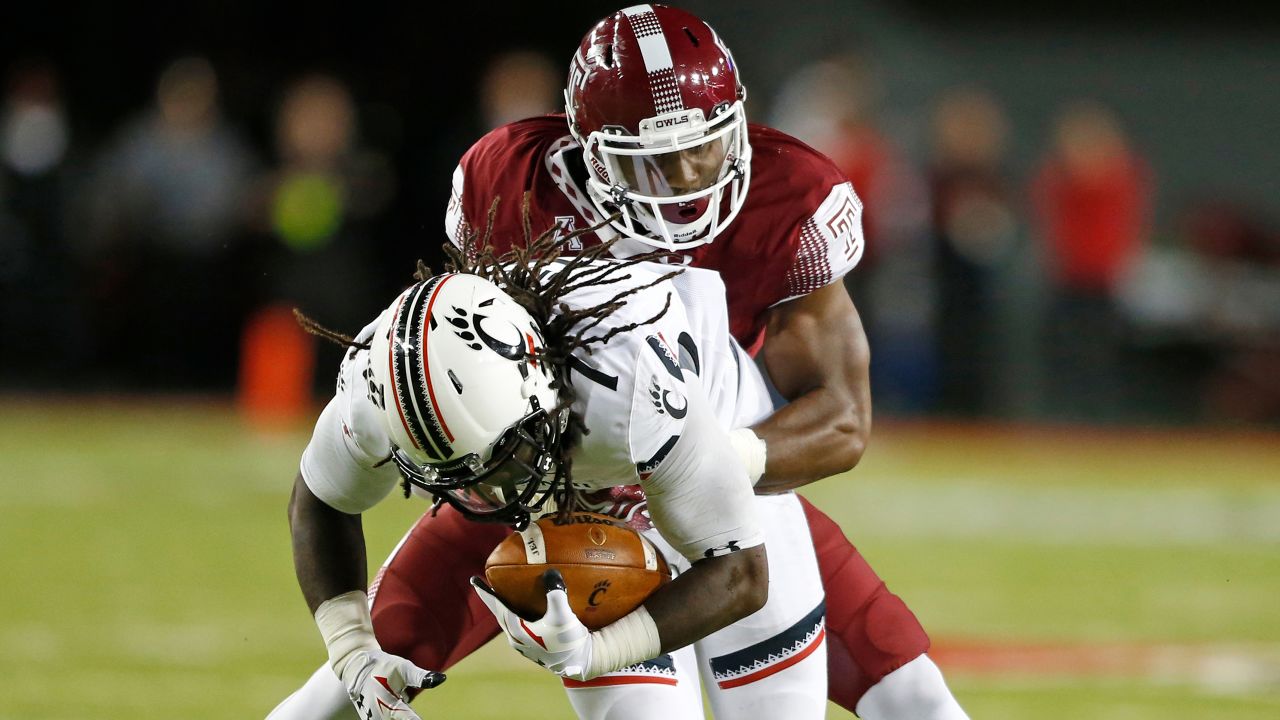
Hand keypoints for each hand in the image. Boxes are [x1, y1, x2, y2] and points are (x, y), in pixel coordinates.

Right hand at [336, 649, 444, 719]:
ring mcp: (373, 719)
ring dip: (400, 713)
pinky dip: (393, 713)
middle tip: (404, 693)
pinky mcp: (369, 719)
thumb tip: (442, 678)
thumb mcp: (404, 668)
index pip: (410, 719)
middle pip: (401, 719)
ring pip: (394, 718)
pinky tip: (396, 698)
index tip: (420, 718)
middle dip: (409, 715)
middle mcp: (381, 716)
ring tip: (399, 692)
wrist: (356, 667)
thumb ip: (421, 677)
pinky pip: (386, 717)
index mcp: (391, 706)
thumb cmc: (382, 665)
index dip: (416, 719)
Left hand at [471, 569, 593, 679]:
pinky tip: (524, 608)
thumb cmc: (567, 641)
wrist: (579, 663)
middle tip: (486, 585)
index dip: (487, 594)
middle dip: (493, 599)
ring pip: (509, 621)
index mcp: (517, 631)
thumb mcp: (562, 617)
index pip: (498, 608)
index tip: (474, 581)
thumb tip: (551, 573)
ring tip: (503, 595)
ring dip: (505, 607)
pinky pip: (519, 625)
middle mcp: (516, 638)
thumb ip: (555, 595)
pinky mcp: (533, 645)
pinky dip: (517, 613)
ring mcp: (524, 643)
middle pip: (500, 614)